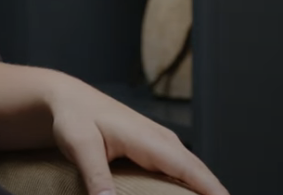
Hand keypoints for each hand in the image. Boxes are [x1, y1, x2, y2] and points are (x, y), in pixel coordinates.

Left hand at [44, 78, 227, 194]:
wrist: (68, 98)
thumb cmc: (74, 117)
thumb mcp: (80, 146)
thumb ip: (96, 175)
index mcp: (151, 139)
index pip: (192, 170)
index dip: (212, 191)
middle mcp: (162, 140)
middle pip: (199, 173)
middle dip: (214, 193)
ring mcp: (161, 144)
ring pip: (192, 172)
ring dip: (203, 189)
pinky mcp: (154, 150)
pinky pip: (180, 171)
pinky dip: (190, 185)